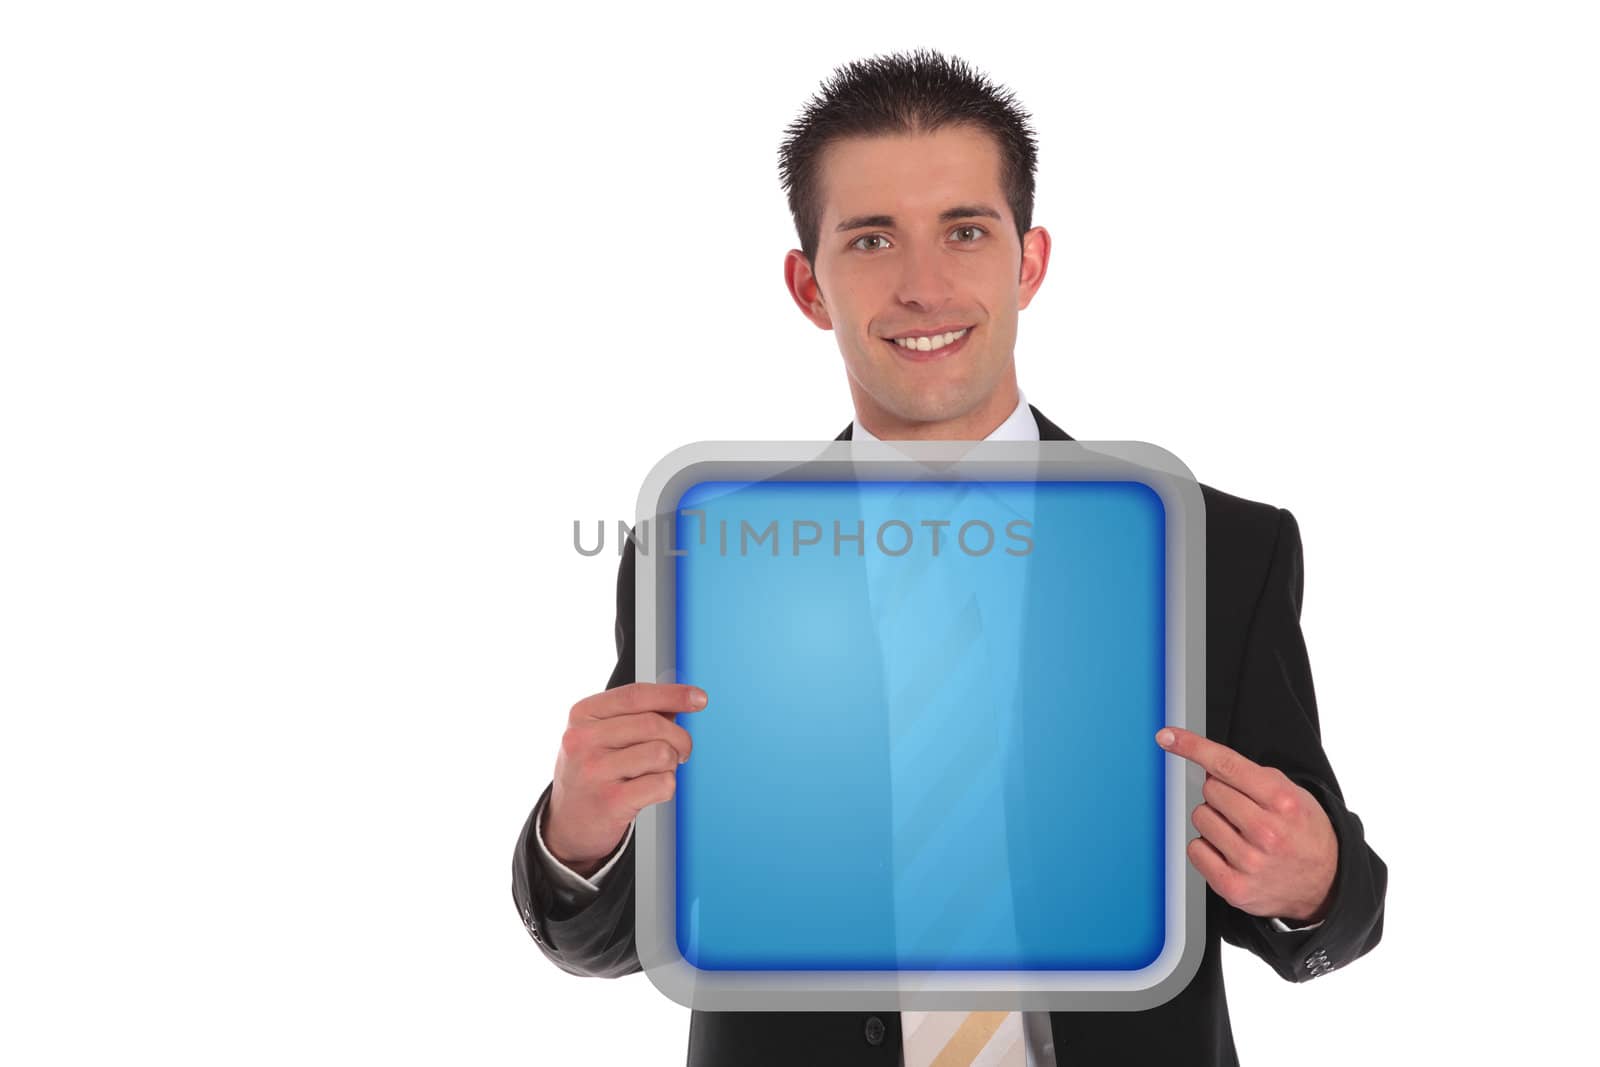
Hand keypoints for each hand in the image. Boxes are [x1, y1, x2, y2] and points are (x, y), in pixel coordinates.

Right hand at [544, 682, 707, 876]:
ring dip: (670, 764)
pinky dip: (666, 786)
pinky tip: (649, 790)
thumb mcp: (601, 734)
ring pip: (662, 753)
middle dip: (680, 738)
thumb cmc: (592, 772)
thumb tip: (682, 701)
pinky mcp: (610, 801)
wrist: (568, 822)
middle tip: (682, 752)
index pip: (636, 695)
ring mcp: (594, 771)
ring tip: (657, 772)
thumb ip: (638, 714)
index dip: (673, 694)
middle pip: (654, 724)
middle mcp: (583, 740)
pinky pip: (662, 784)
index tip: (699, 699)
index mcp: (582, 715)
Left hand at [1156, 726, 1337, 923]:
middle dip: (1221, 794)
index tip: (1167, 737)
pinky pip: (1195, 849)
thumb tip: (1206, 765)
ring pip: (1199, 817)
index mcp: (1283, 802)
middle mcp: (1267, 832)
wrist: (1326, 883)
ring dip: (1214, 820)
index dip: (1192, 747)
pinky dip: (1207, 847)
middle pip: (1210, 790)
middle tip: (1243, 810)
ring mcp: (1249, 862)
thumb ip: (1252, 776)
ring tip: (1239, 833)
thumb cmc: (1303, 833)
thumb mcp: (1292, 794)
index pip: (1226, 765)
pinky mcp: (1233, 886)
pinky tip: (1229, 852)